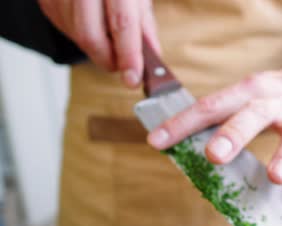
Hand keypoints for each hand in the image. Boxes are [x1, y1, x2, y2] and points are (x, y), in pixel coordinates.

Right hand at [38, 0, 159, 87]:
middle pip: (90, 36)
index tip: (133, 78)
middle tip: (122, 66)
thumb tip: (151, 58)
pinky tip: (92, 22)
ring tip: (109, 34)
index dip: (128, 55)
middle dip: (109, 59)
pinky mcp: (46, 1)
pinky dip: (83, 35)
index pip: (121, 24)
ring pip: (77, 36)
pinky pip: (66, 29)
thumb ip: (144, 27)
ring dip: (98, 47)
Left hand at [148, 60, 281, 183]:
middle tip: (213, 156)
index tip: (157, 141)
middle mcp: (272, 100)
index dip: (183, 124)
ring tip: (275, 177)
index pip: (211, 106)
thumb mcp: (244, 96)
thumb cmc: (269, 96)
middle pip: (251, 116)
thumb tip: (175, 145)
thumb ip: (218, 117)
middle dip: (233, 136)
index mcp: (247, 90)